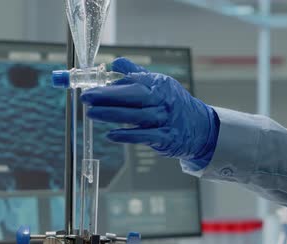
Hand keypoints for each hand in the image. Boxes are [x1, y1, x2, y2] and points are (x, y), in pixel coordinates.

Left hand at [81, 58, 219, 170]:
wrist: (200, 127)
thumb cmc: (173, 104)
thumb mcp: (159, 85)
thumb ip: (136, 74)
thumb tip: (115, 62)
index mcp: (159, 85)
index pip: (133, 81)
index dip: (111, 84)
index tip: (91, 86)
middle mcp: (162, 100)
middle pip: (133, 96)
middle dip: (108, 96)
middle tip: (87, 97)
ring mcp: (165, 119)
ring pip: (136, 116)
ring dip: (112, 115)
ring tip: (91, 113)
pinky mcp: (166, 138)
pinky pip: (144, 136)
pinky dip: (127, 135)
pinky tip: (110, 135)